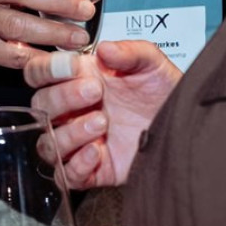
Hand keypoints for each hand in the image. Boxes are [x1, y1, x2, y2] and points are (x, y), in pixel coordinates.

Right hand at [25, 41, 180, 187]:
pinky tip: (97, 151)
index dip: (47, 69)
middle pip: (41, 107)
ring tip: (102, 122)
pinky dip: (76, 165)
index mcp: (79, 79)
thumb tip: (105, 50)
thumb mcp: (152, 63)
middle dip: (64, 97)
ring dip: (70, 133)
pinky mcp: (94, 170)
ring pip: (48, 143)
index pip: (39, 73)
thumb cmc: (163, 93)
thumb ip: (130, 51)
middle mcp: (74, 110)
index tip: (74, 67)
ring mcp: (81, 141)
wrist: (186, 125)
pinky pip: (66, 176)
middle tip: (95, 91)